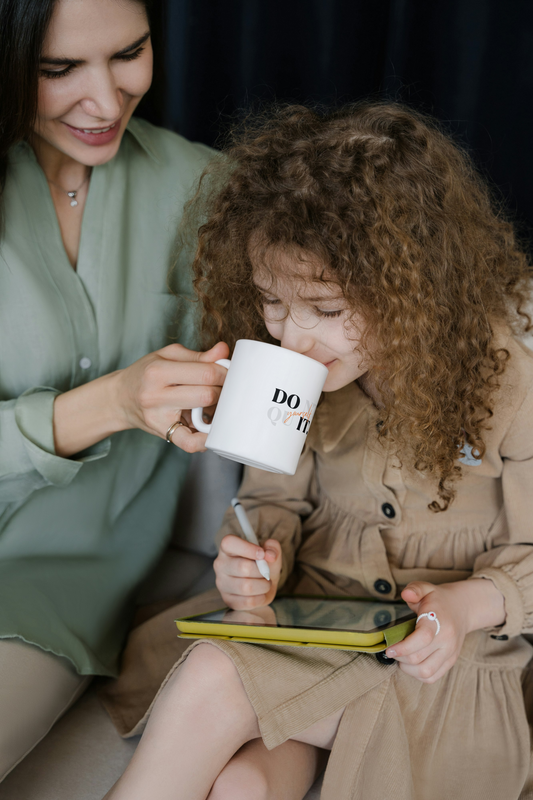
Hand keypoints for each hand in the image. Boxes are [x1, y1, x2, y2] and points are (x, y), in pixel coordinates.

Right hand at [115, 341, 228, 452]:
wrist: (120, 399)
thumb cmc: (146, 374)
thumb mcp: (168, 357)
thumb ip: (198, 356)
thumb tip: (223, 351)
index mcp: (158, 371)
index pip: (205, 372)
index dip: (224, 372)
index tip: (227, 372)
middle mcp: (156, 395)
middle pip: (207, 394)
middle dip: (222, 391)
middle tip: (222, 388)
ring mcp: (159, 417)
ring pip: (203, 417)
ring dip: (216, 411)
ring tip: (213, 403)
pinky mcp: (164, 433)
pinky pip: (189, 443)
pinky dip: (204, 441)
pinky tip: (211, 432)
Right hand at [214, 534, 281, 609]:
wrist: (262, 582)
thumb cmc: (262, 564)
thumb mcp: (270, 551)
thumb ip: (272, 547)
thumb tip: (270, 555)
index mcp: (227, 548)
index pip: (229, 543)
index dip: (247, 548)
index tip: (262, 554)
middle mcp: (220, 565)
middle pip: (243, 567)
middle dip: (262, 571)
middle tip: (267, 572)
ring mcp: (222, 583)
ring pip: (246, 587)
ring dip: (263, 585)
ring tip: (265, 583)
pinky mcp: (228, 600)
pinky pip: (247, 602)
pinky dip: (260, 598)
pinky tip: (260, 593)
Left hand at [384, 578, 505, 683]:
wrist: (462, 608)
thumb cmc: (438, 599)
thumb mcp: (426, 588)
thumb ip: (414, 589)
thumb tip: (406, 594)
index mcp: (438, 621)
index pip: (422, 639)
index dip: (403, 647)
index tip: (389, 648)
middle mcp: (447, 640)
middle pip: (419, 658)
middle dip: (400, 657)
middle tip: (392, 650)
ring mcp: (450, 653)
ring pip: (426, 672)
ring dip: (408, 668)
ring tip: (401, 658)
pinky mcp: (451, 661)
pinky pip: (432, 677)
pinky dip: (418, 675)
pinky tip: (411, 664)